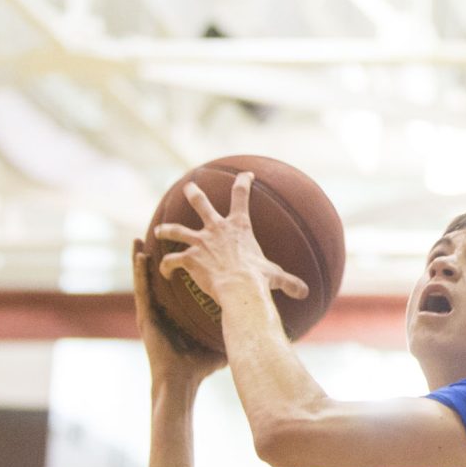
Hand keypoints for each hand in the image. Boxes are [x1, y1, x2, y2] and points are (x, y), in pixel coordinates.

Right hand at [132, 239, 225, 382]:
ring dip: (140, 260)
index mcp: (175, 314)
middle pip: (158, 278)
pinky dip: (139, 273)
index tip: (181, 247)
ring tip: (140, 238)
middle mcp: (162, 310)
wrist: (181, 383)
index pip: (175, 285)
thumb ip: (229, 329)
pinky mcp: (146, 318)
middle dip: (157, 257)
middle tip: (157, 233)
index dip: (176, 267)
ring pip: (145, 280)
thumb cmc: (199, 367)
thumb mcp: (216, 341)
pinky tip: (139, 256)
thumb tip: (253, 322)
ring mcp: (152, 314)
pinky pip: (142, 290)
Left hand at [154, 172, 308, 304]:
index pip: (241, 195)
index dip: (243, 181)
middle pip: (201, 204)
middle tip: (189, 187)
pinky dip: (166, 266)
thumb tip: (306, 292)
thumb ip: (289, 282)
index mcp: (239, 226)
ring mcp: (200, 241)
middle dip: (193, 194)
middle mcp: (217, 228)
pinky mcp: (188, 258)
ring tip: (159, 231)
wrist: (239, 288)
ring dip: (166, 230)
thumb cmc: (258, 279)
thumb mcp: (276, 277)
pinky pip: (171, 260)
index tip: (246, 174)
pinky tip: (165, 272)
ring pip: (176, 230)